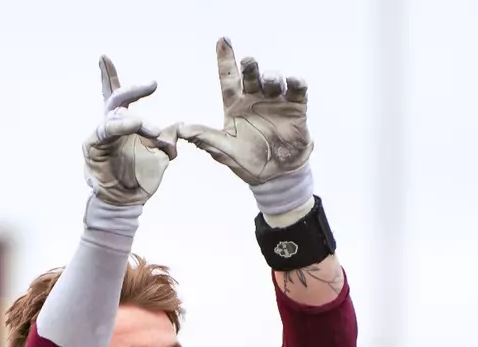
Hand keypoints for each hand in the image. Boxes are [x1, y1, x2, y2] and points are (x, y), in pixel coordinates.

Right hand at [82, 56, 178, 206]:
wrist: (128, 203)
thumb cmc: (141, 178)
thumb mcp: (162, 155)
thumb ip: (168, 138)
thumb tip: (176, 127)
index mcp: (124, 124)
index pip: (118, 97)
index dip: (109, 76)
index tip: (103, 57)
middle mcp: (110, 127)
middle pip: (115, 100)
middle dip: (132, 90)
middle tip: (153, 84)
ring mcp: (99, 137)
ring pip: (113, 116)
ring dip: (135, 120)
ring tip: (154, 131)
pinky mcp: (92, 148)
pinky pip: (105, 132)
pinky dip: (121, 126)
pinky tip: (134, 125)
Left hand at [177, 38, 312, 186]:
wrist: (275, 176)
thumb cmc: (246, 161)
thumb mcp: (223, 150)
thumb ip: (204, 138)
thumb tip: (180, 129)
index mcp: (235, 104)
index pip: (229, 76)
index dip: (226, 58)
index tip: (223, 40)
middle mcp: (254, 98)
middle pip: (251, 75)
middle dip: (250, 66)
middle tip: (249, 62)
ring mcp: (275, 102)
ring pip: (273, 80)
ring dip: (271, 76)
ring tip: (270, 81)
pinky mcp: (295, 109)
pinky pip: (297, 90)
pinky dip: (296, 83)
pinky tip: (293, 81)